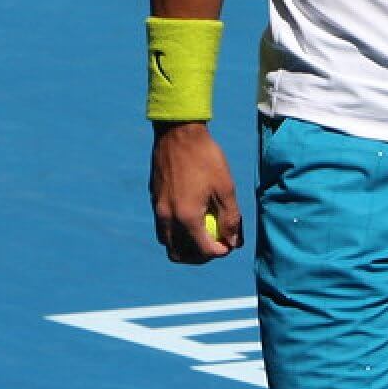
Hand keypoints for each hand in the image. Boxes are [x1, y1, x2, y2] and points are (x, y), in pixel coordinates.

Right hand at [149, 121, 242, 263]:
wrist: (178, 132)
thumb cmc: (205, 157)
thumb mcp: (226, 187)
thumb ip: (231, 218)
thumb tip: (233, 241)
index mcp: (186, 217)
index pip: (203, 250)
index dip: (220, 252)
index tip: (230, 244)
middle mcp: (168, 218)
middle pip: (179, 254)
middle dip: (199, 256)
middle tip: (215, 245)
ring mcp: (158, 209)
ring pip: (167, 242)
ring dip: (184, 246)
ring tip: (202, 234)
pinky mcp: (154, 199)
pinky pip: (162, 227)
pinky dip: (175, 231)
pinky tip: (191, 217)